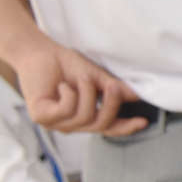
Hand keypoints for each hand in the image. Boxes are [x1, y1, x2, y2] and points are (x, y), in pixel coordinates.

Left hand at [9, 36, 140, 136]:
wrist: (38, 52)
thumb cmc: (64, 65)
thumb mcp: (95, 77)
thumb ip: (113, 89)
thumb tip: (135, 96)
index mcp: (84, 116)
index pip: (108, 128)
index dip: (126, 127)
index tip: (143, 122)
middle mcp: (70, 124)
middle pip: (100, 125)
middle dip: (110, 105)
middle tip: (113, 86)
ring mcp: (55, 123)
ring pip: (84, 117)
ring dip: (87, 93)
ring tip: (81, 78)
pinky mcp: (41, 117)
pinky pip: (66, 110)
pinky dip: (69, 94)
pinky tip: (62, 86)